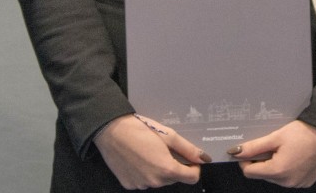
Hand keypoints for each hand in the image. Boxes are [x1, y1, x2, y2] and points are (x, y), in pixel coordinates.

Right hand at [92, 114, 207, 189]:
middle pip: (174, 178)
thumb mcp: (168, 135)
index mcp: (167, 169)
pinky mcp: (129, 185)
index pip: (192, 178)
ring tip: (148, 152)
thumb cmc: (140, 129)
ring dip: (159, 170)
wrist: (111, 130)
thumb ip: (188, 149)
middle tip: (163, 149)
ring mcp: (141, 185)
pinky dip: (145, 173)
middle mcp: (155, 181)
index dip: (194, 167)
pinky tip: (137, 159)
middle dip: (174, 165)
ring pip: (159, 180)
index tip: (189, 158)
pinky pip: (144, 182)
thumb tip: (205, 158)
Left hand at [230, 120, 315, 187]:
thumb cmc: (305, 132)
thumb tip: (235, 152)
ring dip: (273, 164)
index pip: (249, 172)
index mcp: (278, 171)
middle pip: (262, 175)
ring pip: (275, 177)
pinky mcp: (306, 182)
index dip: (245, 160)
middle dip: (260, 161)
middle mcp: (288, 182)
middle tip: (268, 144)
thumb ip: (254, 146)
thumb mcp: (276, 136)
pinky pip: (288, 178)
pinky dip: (285, 168)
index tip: (249, 148)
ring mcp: (298, 184)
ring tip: (282, 148)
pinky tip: (292, 154)